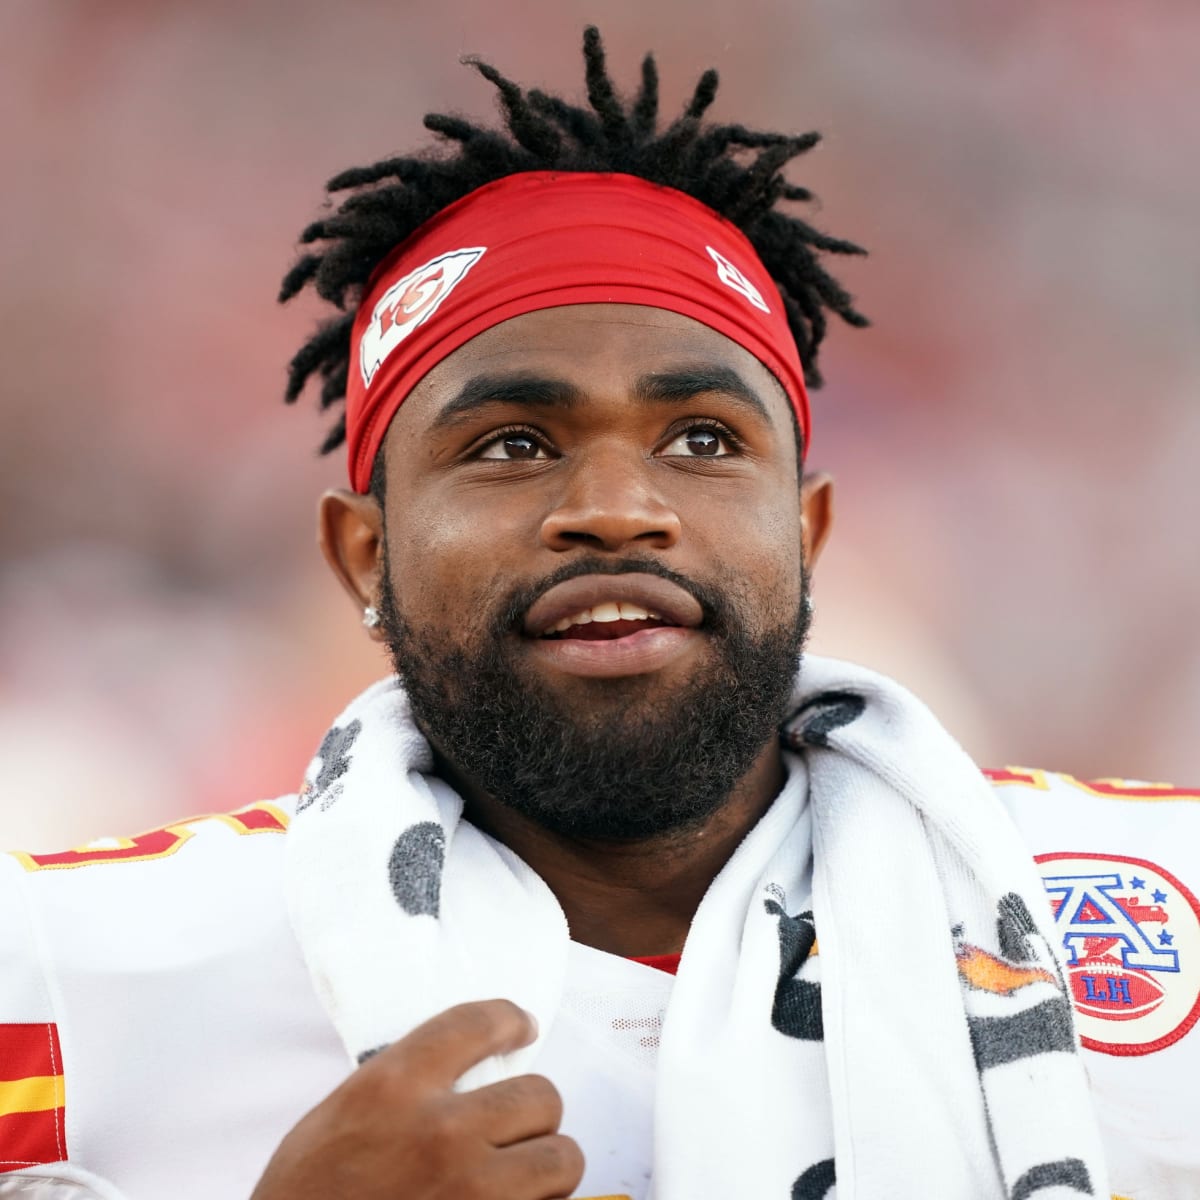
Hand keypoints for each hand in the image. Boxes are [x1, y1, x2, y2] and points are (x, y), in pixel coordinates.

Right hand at [251, 999, 583, 1199]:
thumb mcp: (338, 1122)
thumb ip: (401, 1088)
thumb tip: (458, 1075)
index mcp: (394, 1087)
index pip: (477, 1023)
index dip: (508, 1020)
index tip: (521, 1026)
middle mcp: (441, 1132)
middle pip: (539, 1094)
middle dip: (533, 1112)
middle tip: (517, 1127)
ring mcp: (472, 1191)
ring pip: (562, 1157)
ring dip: (547, 1168)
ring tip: (526, 1178)